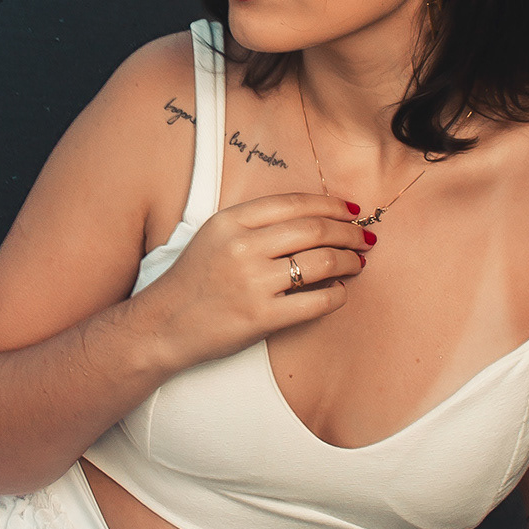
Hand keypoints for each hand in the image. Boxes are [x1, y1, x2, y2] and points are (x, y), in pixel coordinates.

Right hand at [134, 192, 369, 369]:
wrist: (162, 325)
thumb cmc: (193, 282)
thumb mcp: (214, 237)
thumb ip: (255, 224)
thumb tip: (314, 219)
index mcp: (230, 220)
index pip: (294, 203)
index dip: (330, 204)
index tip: (352, 210)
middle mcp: (242, 246)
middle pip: (315, 230)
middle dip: (349, 233)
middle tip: (366, 238)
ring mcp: (252, 282)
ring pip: (323, 262)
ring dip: (350, 261)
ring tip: (359, 263)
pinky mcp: (261, 317)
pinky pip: (317, 301)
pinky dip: (338, 295)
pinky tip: (340, 292)